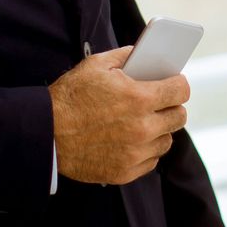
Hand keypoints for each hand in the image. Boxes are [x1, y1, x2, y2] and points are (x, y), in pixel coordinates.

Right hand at [48, 46, 188, 184]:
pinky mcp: (125, 172)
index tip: (175, 83)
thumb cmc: (70, 97)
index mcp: (139, 98)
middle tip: (161, 102)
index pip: (180, 91)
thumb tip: (144, 54)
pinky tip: (133, 140)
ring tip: (145, 121)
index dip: (179, 84)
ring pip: (166, 140)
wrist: (45, 134)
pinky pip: (150, 160)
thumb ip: (126, 56)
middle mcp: (142, 128)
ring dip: (159, 130)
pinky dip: (145, 151)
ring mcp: (134, 153)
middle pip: (179, 117)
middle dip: (172, 106)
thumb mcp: (96, 65)